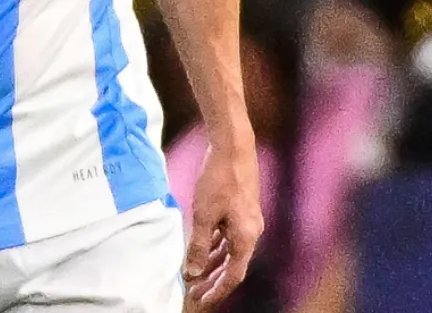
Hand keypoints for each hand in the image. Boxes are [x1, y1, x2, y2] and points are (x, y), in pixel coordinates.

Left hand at [182, 139, 262, 309]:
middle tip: (194, 292)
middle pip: (233, 266)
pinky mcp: (242, 211)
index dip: (217, 290)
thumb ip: (199, 246)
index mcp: (245, 238)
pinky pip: (229, 237)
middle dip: (213, 280)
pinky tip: (204, 249)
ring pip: (231, 251)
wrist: (232, 148)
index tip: (201, 300)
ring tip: (196, 274)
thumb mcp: (203, 215)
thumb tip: (193, 272)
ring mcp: (248, 222)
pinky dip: (216, 246)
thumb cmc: (218, 180)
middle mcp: (251, 233)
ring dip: (213, 263)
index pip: (233, 275)